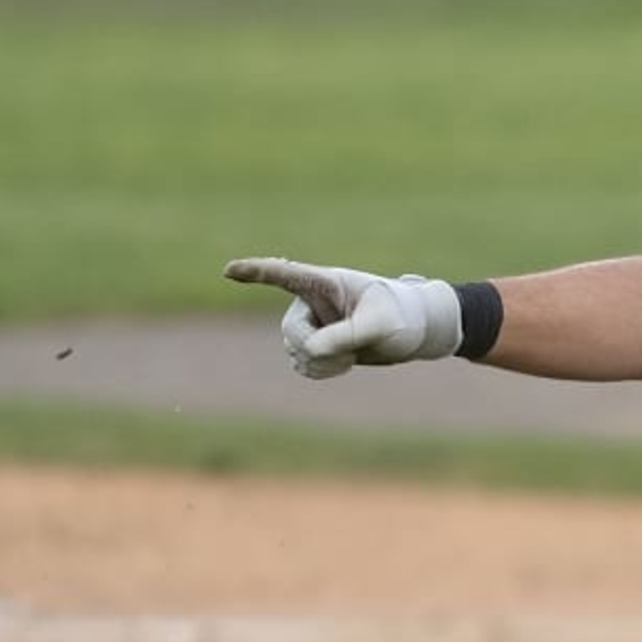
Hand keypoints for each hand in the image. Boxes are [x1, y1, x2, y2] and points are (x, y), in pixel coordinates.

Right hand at [224, 258, 463, 379]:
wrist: (412, 331)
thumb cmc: (402, 316)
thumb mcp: (382, 325)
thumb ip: (347, 335)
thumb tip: (310, 351)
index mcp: (326, 283)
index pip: (285, 274)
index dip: (256, 272)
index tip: (229, 270)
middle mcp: (311, 301)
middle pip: (290, 332)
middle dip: (316, 350)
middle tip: (350, 355)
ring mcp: (310, 323)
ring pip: (294, 351)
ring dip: (322, 363)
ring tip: (352, 356)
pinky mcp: (314, 343)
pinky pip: (301, 364)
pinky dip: (320, 371)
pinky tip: (342, 365)